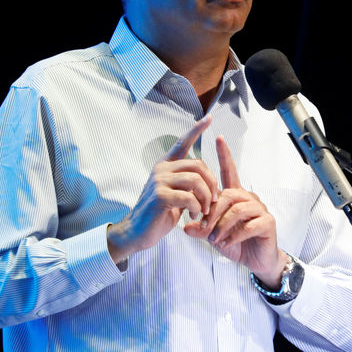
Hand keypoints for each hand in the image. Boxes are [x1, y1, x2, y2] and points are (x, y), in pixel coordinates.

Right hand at [107, 115, 218, 263]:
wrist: (137, 233)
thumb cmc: (159, 214)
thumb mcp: (176, 194)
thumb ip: (187, 183)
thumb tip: (207, 179)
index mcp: (166, 165)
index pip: (182, 142)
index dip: (196, 130)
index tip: (208, 118)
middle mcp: (162, 168)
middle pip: (199, 165)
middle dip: (212, 184)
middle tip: (213, 201)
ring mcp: (159, 181)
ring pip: (196, 180)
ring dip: (206, 198)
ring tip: (204, 210)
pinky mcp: (159, 195)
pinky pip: (189, 197)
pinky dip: (197, 208)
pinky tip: (193, 215)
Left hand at [185, 135, 288, 287]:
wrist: (257, 261)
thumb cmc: (236, 244)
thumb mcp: (214, 236)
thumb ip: (201, 230)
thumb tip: (185, 227)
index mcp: (236, 197)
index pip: (229, 171)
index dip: (224, 155)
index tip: (218, 138)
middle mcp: (249, 198)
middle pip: (228, 195)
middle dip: (213, 212)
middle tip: (203, 227)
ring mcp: (260, 209)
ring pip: (238, 209)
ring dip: (222, 224)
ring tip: (214, 238)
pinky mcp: (268, 222)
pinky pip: (249, 224)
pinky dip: (234, 234)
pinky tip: (228, 243)